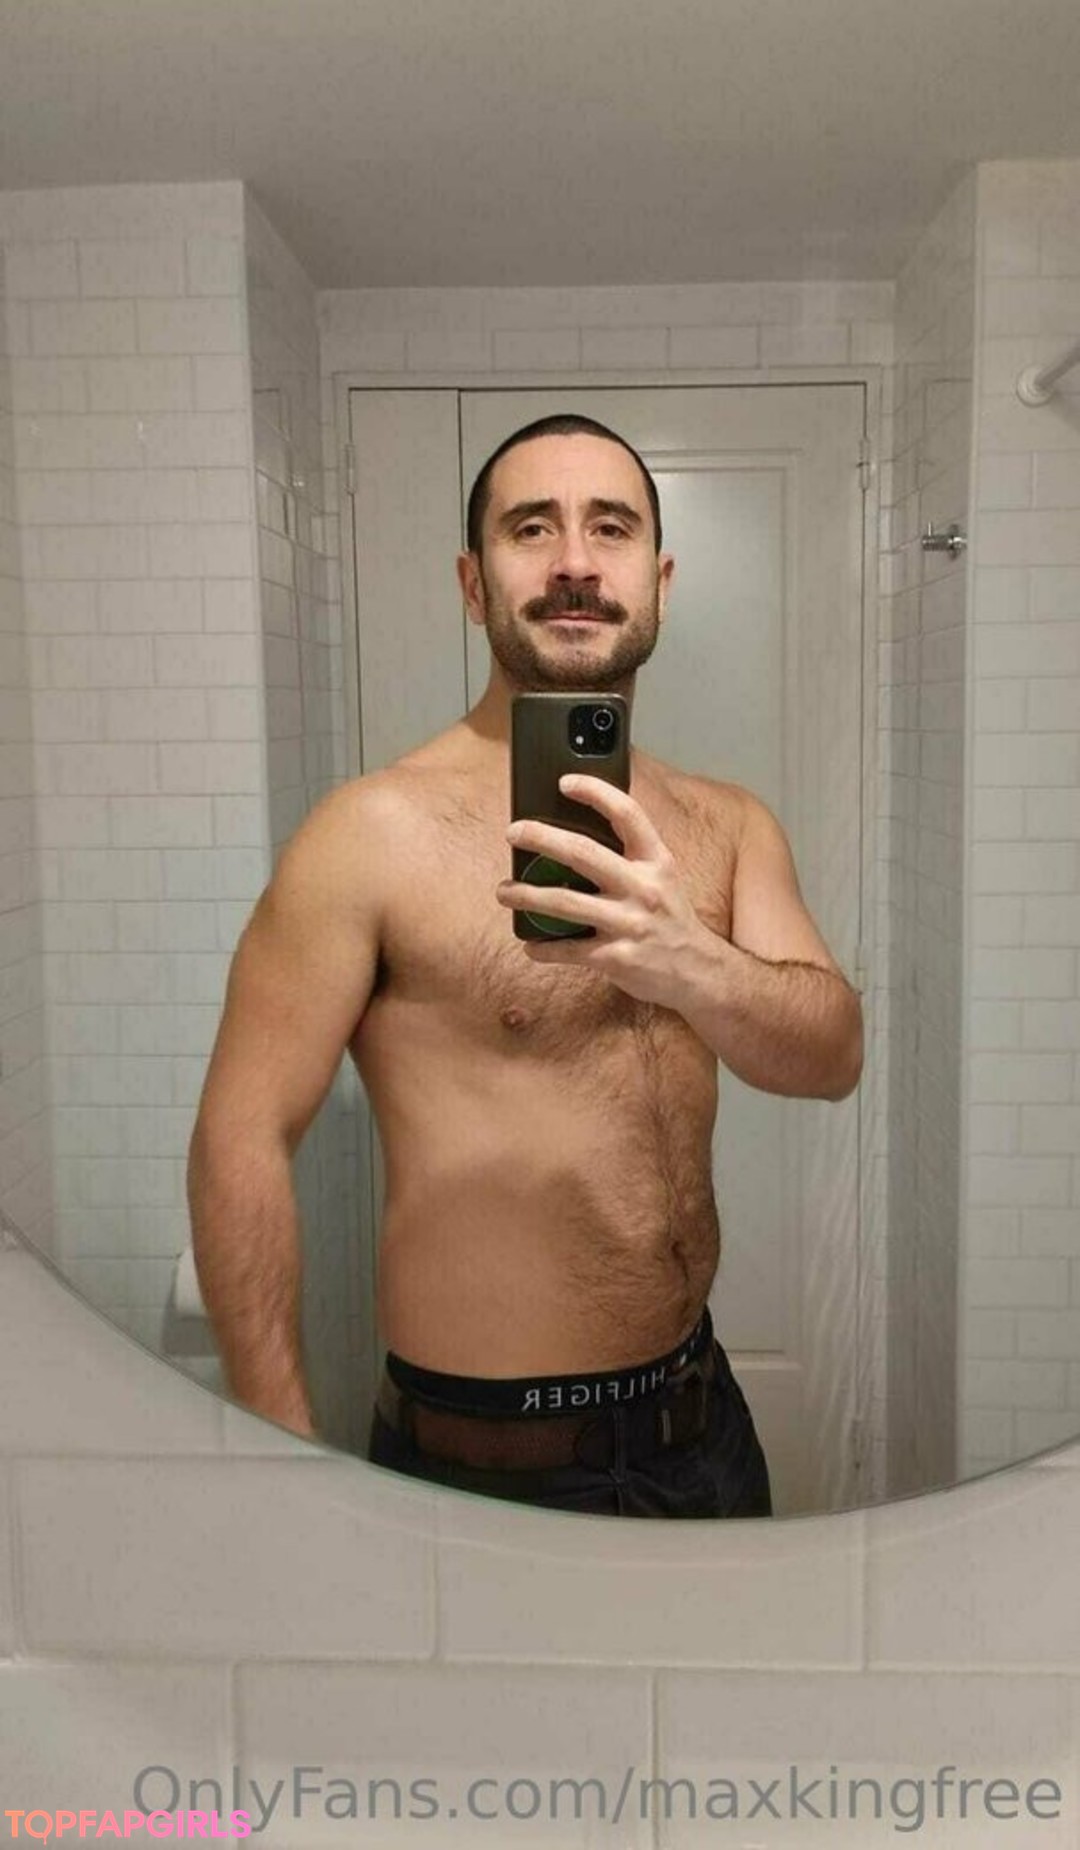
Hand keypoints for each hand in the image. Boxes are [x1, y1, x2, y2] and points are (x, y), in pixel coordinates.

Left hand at [497, 774, 708, 1006]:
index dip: (595, 793)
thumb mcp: (663, 878)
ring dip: (526, 895)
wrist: (699, 971)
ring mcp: (629, 923)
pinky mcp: (616, 958)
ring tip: (504, 891)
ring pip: (564, 902)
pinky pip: (567, 950)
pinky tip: (530, 944)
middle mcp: (643, 888)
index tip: (565, 782)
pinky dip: (542, 947)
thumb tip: (578, 836)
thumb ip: (631, 857)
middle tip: (513, 832)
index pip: (627, 814)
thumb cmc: (671, 920)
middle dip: (541, 838)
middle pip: (583, 853)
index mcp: (656, 861)